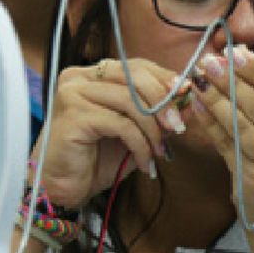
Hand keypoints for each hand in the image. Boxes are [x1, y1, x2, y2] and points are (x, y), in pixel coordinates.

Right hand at [34, 59, 184, 208]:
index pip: (135, 65)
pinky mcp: (73, 115)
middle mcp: (79, 77)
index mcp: (92, 75)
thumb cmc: (96, 159)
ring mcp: (73, 93)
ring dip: (152, 128)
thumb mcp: (135, 133)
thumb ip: (158, 115)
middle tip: (178, 126)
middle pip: (134, 75)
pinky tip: (143, 161)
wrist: (64, 187)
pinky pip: (120, 123)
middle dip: (163, 101)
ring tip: (161, 150)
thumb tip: (189, 100)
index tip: (186, 94)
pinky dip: (139, 144)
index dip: (164, 78)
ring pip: (129, 100)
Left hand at [192, 48, 253, 252]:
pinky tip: (200, 108)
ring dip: (218, 99)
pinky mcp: (253, 186)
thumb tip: (249, 77)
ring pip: (243, 126)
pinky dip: (212, 125)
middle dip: (234, 80)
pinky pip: (228, 147)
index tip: (240, 53)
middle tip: (211, 61)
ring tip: (200, 79)